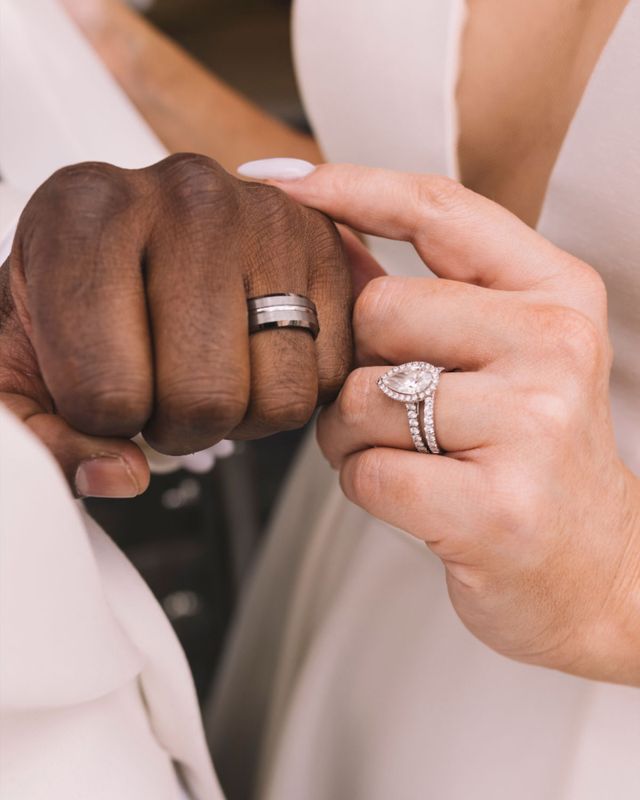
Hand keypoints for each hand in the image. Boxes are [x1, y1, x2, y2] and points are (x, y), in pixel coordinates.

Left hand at [0, 154, 352, 496]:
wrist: (136, 235)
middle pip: (203, 397)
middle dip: (177, 426)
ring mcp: (266, 217)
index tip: (101, 393)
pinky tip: (251, 356)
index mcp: (83, 215)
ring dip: (240, 413)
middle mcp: (185, 197)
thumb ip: (38, 437)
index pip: (105, 390)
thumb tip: (119, 474)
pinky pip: (329, 375)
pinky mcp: (326, 246)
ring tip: (208, 371)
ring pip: (278, 396)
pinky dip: (288, 389)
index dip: (102, 424)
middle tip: (160, 391)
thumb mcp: (15, 361)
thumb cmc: (78, 293)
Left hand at [267, 162, 639, 684]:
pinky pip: (366, 472)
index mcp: (556, 292)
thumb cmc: (532, 455)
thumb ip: (424, 293)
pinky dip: (367, 486)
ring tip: (414, 457)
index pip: (435, 208)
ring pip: (358, 397)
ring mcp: (532, 425)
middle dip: (357, 364)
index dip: (345, 186)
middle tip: (394, 406)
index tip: (276, 180)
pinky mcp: (497, 505)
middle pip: (377, 311)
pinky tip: (419, 499)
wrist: (594, 568)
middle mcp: (554, 344)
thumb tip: (333, 231)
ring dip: (355, 436)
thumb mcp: (505, 353)